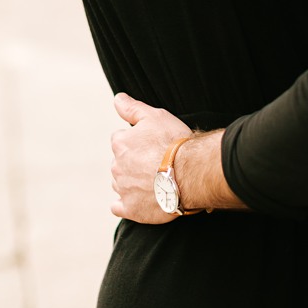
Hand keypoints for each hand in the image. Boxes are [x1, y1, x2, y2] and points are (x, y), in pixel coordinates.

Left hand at [110, 92, 189, 223]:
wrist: (190, 173)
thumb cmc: (175, 143)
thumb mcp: (156, 116)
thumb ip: (132, 108)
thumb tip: (117, 98)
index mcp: (121, 144)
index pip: (121, 140)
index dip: (137, 141)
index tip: (152, 144)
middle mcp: (117, 166)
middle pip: (121, 163)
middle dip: (134, 162)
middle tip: (157, 162)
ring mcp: (123, 189)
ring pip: (121, 183)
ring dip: (132, 181)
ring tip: (155, 180)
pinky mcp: (130, 208)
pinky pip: (119, 207)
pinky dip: (126, 204)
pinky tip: (139, 199)